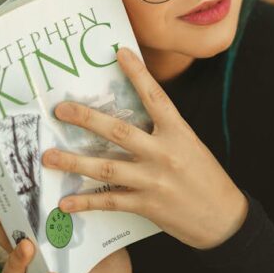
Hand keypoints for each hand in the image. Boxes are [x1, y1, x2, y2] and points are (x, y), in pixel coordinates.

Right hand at [0, 198, 134, 272]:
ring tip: (27, 247)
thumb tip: (77, 175)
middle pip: (6, 249)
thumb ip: (81, 211)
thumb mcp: (92, 228)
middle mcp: (34, 262)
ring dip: (17, 261)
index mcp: (39, 241)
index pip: (12, 228)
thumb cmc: (102, 254)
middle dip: (2, 233)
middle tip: (10, 219)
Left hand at [42, 47, 248, 249]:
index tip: (119, 53)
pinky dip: (86, 202)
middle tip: (60, 109)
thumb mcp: (190, 146)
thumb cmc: (206, 178)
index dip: (137, 73)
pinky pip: (110, 201)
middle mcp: (164, 153)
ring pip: (107, 168)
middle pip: (118, 131)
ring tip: (48, 157)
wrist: (225, 219)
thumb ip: (162, 133)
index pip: (155, 97)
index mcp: (179, 132)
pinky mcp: (148, 205)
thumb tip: (127, 120)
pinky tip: (66, 202)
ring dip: (74, 162)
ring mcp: (154, 180)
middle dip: (85, 119)